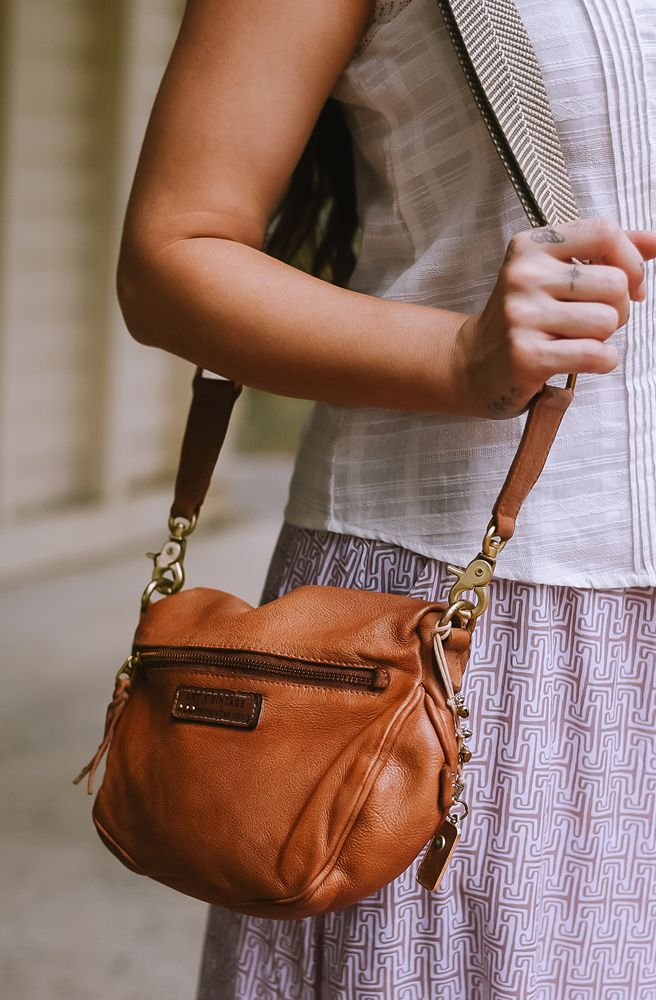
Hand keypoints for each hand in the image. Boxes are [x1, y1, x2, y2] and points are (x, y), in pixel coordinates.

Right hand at [452, 217, 655, 418]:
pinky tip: (578, 360)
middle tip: (594, 320)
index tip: (631, 285)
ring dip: (605, 337)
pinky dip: (601, 361)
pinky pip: (596, 354)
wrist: (471, 363)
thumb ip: (605, 254)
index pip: (604, 233)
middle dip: (619, 308)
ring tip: (577, 339)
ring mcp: (522, 317)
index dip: (632, 261)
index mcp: (531, 247)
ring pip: (607, 320)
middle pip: (614, 283)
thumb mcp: (553, 274)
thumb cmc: (521, 318)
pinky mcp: (527, 356)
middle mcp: (524, 277)